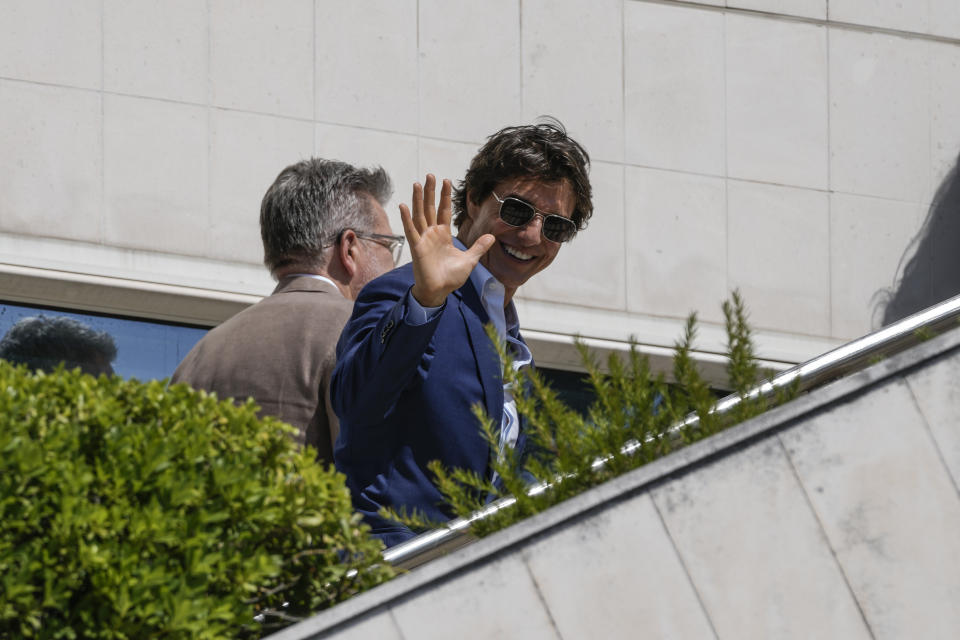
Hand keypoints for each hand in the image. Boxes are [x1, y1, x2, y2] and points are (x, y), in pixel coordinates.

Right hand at [400, 174, 493, 306]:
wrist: (440, 291)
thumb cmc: (451, 277)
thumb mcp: (469, 260)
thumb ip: (478, 247)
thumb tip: (492, 237)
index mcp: (443, 235)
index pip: (444, 211)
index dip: (445, 196)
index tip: (447, 180)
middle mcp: (432, 234)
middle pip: (430, 208)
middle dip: (431, 192)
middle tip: (430, 175)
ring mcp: (423, 239)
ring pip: (419, 215)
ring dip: (418, 200)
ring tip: (418, 184)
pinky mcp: (416, 247)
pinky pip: (411, 231)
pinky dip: (406, 219)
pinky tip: (403, 206)